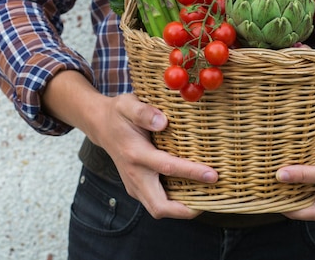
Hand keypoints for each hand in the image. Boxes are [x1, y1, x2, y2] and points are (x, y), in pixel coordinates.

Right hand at [41, 71, 217, 219]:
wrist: (101, 125)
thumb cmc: (119, 114)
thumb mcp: (128, 105)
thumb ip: (144, 112)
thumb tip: (163, 121)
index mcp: (135, 154)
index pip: (167, 167)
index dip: (192, 173)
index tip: (213, 175)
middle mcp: (134, 175)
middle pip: (159, 207)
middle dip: (186, 210)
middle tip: (212, 202)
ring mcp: (134, 185)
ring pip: (158, 209)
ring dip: (182, 210)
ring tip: (207, 200)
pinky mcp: (137, 188)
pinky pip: (156, 203)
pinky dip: (174, 204)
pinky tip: (193, 193)